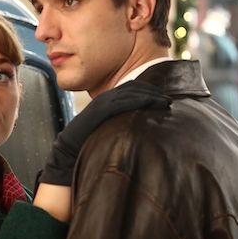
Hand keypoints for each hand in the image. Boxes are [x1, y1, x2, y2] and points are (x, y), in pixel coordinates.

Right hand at [39, 81, 171, 185]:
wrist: (68, 150)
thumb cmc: (88, 143)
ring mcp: (103, 103)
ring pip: (131, 93)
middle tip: (168, 100)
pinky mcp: (101, 110)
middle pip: (134, 88)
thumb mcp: (107, 128)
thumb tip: (137, 127)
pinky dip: (140, 100)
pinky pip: (124, 102)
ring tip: (165, 102)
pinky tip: (152, 103)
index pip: (132, 89)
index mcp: (107, 100)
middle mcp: (105, 98)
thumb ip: (119, 122)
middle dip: (153, 92)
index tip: (164, 98)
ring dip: (150, 96)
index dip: (149, 91)